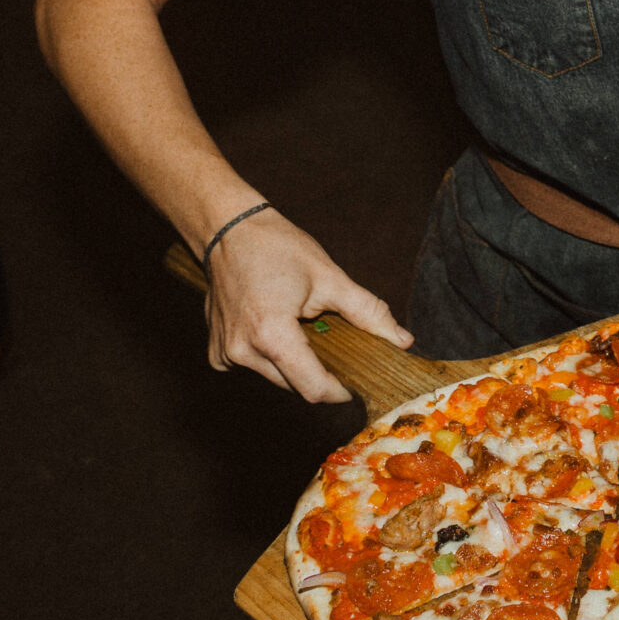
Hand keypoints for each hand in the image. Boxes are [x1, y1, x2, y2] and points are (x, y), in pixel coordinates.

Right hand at [203, 208, 411, 402]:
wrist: (228, 229)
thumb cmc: (277, 247)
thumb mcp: (329, 276)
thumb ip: (368, 312)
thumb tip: (402, 340)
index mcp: (271, 335)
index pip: (313, 389)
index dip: (341, 391)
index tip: (356, 380)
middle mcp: (243, 352)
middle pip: (295, 385)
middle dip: (319, 371)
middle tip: (333, 341)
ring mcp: (225, 355)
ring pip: (275, 378)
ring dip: (295, 363)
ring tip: (302, 326)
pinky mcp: (217, 352)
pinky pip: (253, 368)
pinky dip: (270, 356)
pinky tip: (275, 327)